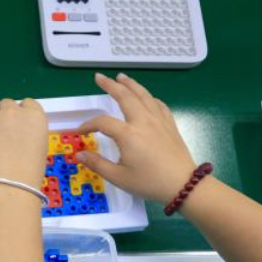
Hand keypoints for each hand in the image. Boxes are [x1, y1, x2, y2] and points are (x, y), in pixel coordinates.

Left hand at [0, 98, 48, 187]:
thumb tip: (16, 132)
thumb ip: (28, 131)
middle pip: (5, 103)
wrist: (11, 186)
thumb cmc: (29, 173)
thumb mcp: (39, 146)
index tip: (16, 125)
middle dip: (3, 115)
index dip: (20, 114)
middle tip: (0, 134)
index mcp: (34, 116)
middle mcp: (13, 112)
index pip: (26, 103)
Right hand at [75, 73, 198, 202]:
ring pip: (143, 95)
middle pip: (125, 96)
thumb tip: (79, 154)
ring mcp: (158, 120)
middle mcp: (143, 121)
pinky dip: (149, 97)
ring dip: (131, 84)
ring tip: (121, 77)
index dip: (88, 125)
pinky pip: (158, 104)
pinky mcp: (169, 124)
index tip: (80, 132)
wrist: (182, 184)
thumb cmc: (149, 182)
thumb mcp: (118, 177)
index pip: (102, 122)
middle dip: (111, 85)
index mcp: (128, 134)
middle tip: (99, 78)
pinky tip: (145, 97)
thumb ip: (97, 164)